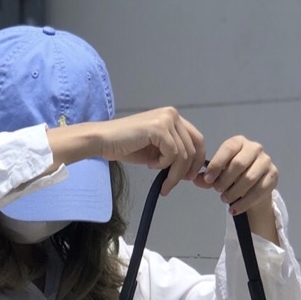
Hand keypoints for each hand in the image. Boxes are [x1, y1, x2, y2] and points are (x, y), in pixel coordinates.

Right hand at [47, 107, 204, 195]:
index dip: (196, 161)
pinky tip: (150, 165)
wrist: (103, 141)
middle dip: (187, 170)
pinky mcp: (159, 128)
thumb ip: (171, 155)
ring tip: (161, 181)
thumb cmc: (124, 146)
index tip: (187, 178)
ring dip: (173, 173)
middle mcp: (172, 115)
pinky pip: (172, 154)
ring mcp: (166, 119)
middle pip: (194, 147)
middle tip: (174, 184)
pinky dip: (164, 165)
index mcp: (173, 118)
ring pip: (183, 153)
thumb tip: (188, 170)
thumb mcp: (154, 152)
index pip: (196, 139)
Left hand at [194, 136, 277, 214]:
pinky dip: (244, 203)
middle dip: (225, 180)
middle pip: (239, 164)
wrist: (252, 186)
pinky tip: (234, 209)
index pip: (228, 148)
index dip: (216, 164)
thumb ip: (206, 178)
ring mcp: (266, 162)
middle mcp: (255, 148)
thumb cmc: (232, 176)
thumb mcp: (217, 175)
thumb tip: (195, 179)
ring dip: (233, 192)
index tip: (208, 180)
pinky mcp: (273, 176)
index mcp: (238, 142)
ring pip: (249, 179)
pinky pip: (258, 191)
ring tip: (224, 199)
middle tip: (217, 190)